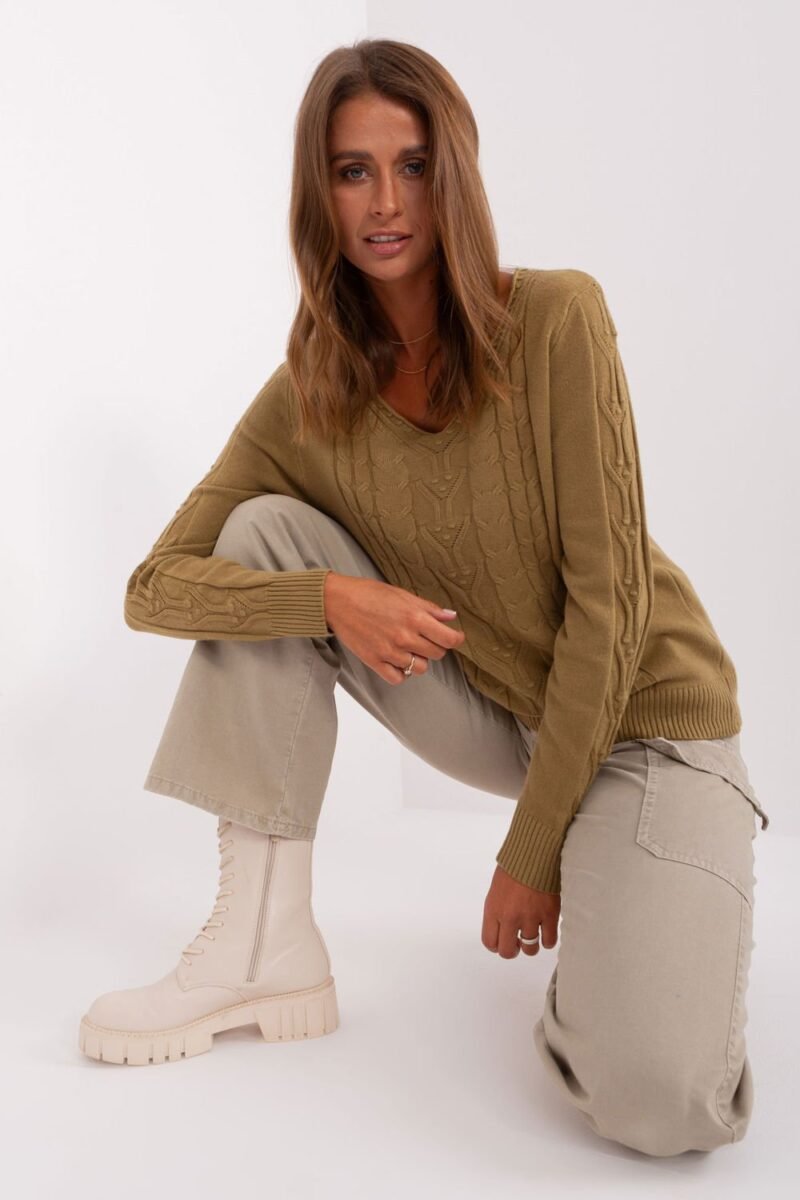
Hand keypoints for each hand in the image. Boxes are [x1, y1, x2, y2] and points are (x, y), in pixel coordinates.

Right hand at [323, 572, 464, 684]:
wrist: (337, 601)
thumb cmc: (369, 594)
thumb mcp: (402, 594)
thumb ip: (428, 608)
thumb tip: (451, 616)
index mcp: (414, 617)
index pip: (449, 639)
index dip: (456, 639)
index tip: (455, 637)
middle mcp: (404, 637)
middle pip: (437, 654)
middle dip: (436, 646)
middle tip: (426, 638)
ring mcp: (389, 652)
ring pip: (420, 669)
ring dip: (419, 660)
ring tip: (409, 648)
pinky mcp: (374, 662)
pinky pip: (398, 679)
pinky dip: (401, 672)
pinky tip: (397, 660)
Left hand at [482, 865, 560, 958]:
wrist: (534, 853)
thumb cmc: (513, 867)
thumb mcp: (496, 890)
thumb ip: (498, 911)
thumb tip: (503, 928)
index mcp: (493, 909)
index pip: (490, 942)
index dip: (496, 946)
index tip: (502, 942)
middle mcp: (510, 917)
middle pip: (508, 952)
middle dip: (512, 950)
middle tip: (517, 944)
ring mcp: (531, 918)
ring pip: (530, 949)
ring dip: (530, 945)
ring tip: (533, 935)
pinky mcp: (549, 915)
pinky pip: (549, 941)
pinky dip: (547, 940)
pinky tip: (546, 932)